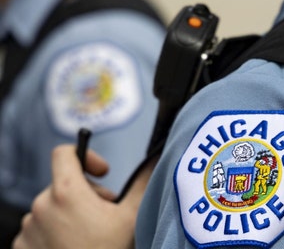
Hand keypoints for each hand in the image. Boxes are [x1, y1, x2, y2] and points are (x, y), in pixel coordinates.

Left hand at [12, 145, 154, 248]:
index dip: (85, 156)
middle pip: (63, 184)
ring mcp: (28, 229)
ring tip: (90, 236)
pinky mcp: (21, 248)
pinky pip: (38, 230)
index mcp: (66, 193)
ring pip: (51, 208)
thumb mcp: (133, 216)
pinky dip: (54, 233)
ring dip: (70, 214)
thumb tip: (154, 160)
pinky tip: (73, 247)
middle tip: (106, 215)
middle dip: (86, 194)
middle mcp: (40, 207)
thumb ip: (142, 182)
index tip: (102, 172)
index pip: (64, 153)